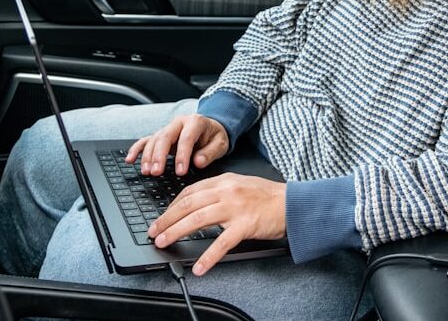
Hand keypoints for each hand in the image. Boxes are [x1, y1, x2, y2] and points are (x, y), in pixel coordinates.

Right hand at [125, 114, 228, 176]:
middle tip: (156, 172)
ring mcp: (168, 128)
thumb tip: (197, 162)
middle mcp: (179, 123)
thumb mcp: (221, 144)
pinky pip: (146, 140)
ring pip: (154, 140)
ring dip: (148, 156)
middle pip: (165, 137)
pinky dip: (136, 149)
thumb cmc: (215, 136)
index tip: (181, 172)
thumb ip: (210, 152)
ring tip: (147, 172)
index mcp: (195, 122)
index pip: (186, 138)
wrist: (211, 128)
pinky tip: (129, 159)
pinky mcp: (161, 135)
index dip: (182, 155)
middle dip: (159, 156)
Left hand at [148, 173, 285, 275]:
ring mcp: (236, 207)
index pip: (190, 191)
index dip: (172, 205)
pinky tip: (199, 267)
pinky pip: (221, 242)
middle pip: (188, 204)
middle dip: (166, 219)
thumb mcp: (241, 185)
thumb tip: (197, 204)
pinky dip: (208, 256)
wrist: (293, 203)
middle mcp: (227, 191)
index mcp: (224, 181)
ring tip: (164, 242)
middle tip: (154, 231)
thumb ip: (220, 191)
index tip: (162, 217)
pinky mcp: (245, 225)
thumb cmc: (269, 197)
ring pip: (198, 219)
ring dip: (176, 232)